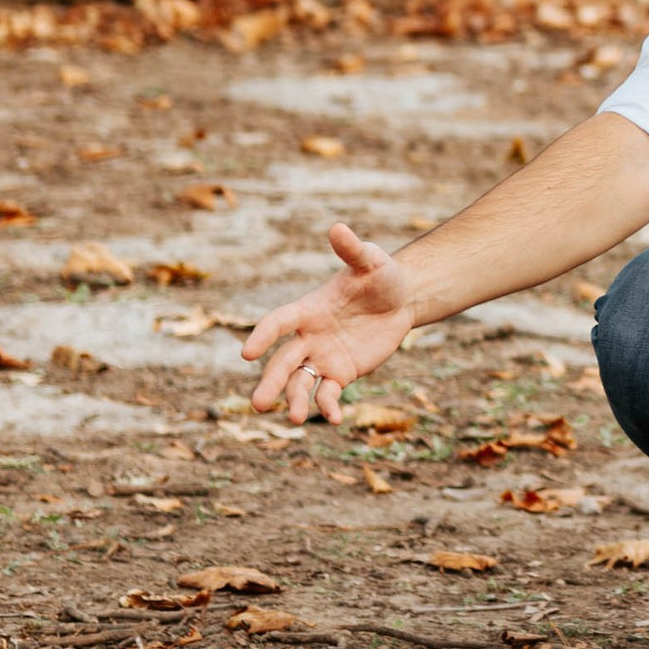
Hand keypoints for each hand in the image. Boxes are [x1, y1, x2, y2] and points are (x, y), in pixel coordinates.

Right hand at [240, 225, 422, 425]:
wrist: (400, 300)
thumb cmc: (381, 276)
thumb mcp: (371, 261)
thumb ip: (353, 250)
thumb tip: (338, 228)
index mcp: (308, 309)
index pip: (279, 323)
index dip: (263, 335)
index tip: (247, 353)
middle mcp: (309, 337)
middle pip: (283, 362)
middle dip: (271, 382)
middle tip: (258, 405)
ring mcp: (323, 357)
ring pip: (301, 382)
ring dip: (296, 400)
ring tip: (294, 420)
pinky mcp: (340, 373)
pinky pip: (329, 393)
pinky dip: (328, 406)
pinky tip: (336, 419)